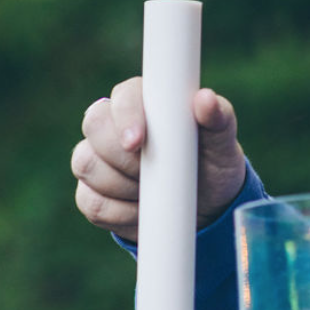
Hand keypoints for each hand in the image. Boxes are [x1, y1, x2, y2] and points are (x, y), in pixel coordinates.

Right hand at [72, 78, 246, 239]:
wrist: (205, 209)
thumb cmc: (212, 165)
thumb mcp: (223, 146)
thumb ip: (219, 119)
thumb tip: (205, 99)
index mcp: (144, 102)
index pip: (123, 95)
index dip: (126, 116)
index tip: (138, 142)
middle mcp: (112, 124)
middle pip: (95, 126)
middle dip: (122, 156)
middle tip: (152, 174)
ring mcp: (96, 158)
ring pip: (87, 164)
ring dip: (122, 185)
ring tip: (154, 192)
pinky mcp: (91, 193)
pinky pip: (91, 202)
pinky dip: (119, 213)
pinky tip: (142, 212)